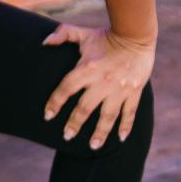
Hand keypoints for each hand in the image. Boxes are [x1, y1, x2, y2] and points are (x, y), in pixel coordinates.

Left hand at [42, 23, 154, 148]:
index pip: (66, 89)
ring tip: (93, 147)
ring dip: (100, 133)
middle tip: (67, 136)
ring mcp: (119, 89)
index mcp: (87, 68)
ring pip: (108, 116)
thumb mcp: (84, 34)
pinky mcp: (134, 92)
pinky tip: (120, 138)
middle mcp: (102, 82)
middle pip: (85, 108)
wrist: (137, 35)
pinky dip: (126, 126)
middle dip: (75, 124)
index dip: (55, 103)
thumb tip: (44, 42)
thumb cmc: (106, 36)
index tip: (48, 116)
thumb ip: (63, 35)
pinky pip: (130, 113)